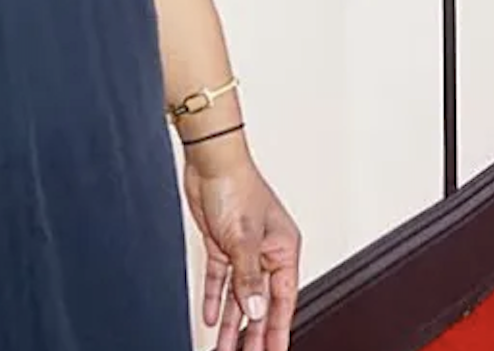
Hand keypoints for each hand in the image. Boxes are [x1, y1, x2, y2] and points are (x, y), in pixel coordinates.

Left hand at [182, 142, 300, 350]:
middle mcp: (266, 252)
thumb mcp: (243, 240)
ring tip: (224, 349)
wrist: (210, 162)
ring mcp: (243, 250)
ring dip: (232, 322)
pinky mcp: (222, 245)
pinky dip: (215, 299)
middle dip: (254, 333)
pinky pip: (220, 280)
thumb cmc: (237, 186)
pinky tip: (211, 318)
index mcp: (284, 250)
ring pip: (239, 296)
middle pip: (261, 302)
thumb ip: (249, 279)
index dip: (278, 331)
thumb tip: (257, 310)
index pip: (282, 300)